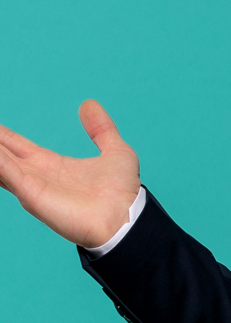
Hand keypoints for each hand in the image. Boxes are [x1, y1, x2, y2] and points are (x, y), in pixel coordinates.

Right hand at [0, 101, 140, 248]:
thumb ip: (101, 128)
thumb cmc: (122, 192)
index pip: (16, 146)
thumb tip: (88, 104)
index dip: (1, 135)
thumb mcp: (114, 151)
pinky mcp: (32, 196)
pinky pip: (6, 174)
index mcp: (51, 165)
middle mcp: (36, 176)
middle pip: (1, 154)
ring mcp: (32, 186)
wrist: (126, 217)